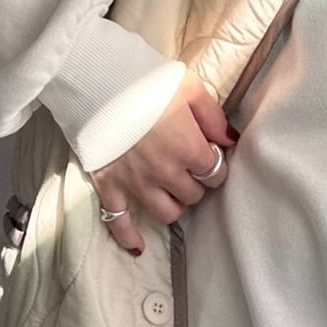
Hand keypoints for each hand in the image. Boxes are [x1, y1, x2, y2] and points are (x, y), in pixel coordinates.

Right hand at [87, 70, 237, 255]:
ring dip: (173, 204)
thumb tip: (230, 141)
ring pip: (167, 213)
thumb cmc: (146, 82)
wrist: (96, 80)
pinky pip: (118, 222)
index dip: (215, 166)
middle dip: (195, 183)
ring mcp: (136, 183)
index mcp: (189, 149)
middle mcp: (165, 173)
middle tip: (188, 169)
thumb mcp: (190, 88)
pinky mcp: (109, 186)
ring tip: (170, 190)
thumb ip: (214, 118)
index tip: (209, 157)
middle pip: (193, 195)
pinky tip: (138, 246)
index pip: (216, 174)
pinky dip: (128, 236)